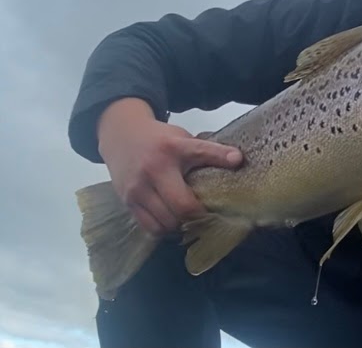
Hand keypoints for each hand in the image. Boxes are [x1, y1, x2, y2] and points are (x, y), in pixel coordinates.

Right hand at [97, 98, 243, 235]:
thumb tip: (239, 160)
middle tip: (209, 214)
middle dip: (199, 216)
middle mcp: (153, 170)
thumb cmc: (159, 140)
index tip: (235, 169)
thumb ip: (209, 150)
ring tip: (190, 218)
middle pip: (181, 207)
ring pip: (165, 223)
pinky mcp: (127, 202)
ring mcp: (137, 189)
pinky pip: (150, 227)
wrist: (121, 135)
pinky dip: (165, 229)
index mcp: (172, 149)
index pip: (201, 153)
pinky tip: (173, 220)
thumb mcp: (184, 139)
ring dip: (181, 225)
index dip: (221, 160)